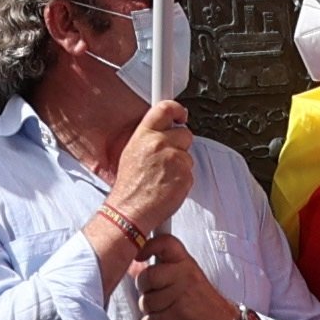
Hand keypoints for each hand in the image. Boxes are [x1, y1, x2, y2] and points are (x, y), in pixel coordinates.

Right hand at [108, 100, 198, 236]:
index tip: (181, 114)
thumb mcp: (131, 152)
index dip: (177, 109)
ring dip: (180, 165)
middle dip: (180, 145)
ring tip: (164, 177)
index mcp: (144, 135)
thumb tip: (163, 131)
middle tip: (168, 159)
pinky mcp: (185, 176)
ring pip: (188, 155)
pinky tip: (168, 186)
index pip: (165, 109)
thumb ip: (149, 138)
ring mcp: (174, 159)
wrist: (130, 211)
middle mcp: (159, 143)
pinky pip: (190, 173)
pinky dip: (183, 180)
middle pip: (184, 133)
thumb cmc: (129, 186)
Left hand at [133, 226, 240, 319]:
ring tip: (162, 311)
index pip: (165, 243)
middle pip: (147, 276)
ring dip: (149, 311)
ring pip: (146, 301)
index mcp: (186, 262)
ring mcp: (182, 295)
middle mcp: (185, 275)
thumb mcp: (187, 278)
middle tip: (152, 295)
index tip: (138, 256)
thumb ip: (164, 270)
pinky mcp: (179, 316)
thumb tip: (133, 266)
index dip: (147, 246)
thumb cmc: (203, 302)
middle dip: (143, 290)